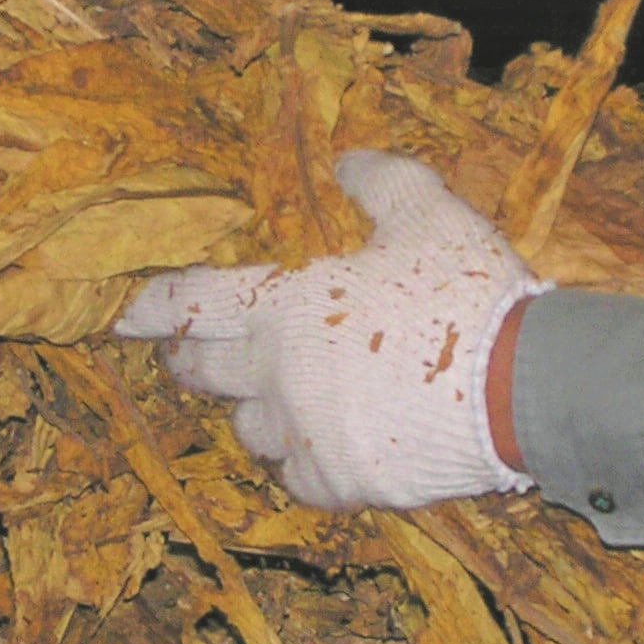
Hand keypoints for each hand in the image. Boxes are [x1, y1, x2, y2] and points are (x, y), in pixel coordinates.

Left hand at [115, 152, 547, 511]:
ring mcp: (303, 435)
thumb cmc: (465, 291)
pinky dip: (301, 461)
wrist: (521, 387)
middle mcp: (277, 375)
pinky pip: (295, 476)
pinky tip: (326, 443)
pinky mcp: (338, 482)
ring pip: (248, 429)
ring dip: (255, 410)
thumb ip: (379, 180)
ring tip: (283, 398)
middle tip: (195, 353)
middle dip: (192, 360)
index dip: (150, 306)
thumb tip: (345, 161)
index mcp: (284, 306)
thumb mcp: (428, 212)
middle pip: (202, 373)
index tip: (122, 314)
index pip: (191, 303)